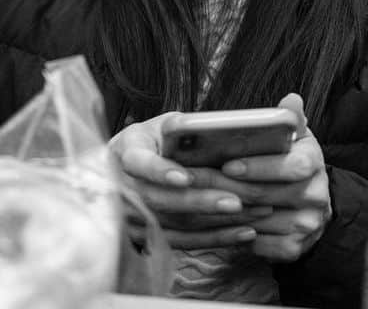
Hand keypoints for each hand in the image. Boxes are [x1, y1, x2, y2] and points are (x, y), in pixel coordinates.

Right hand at [109, 112, 271, 250]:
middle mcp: (124, 189)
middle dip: (202, 201)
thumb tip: (206, 126)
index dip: (161, 172)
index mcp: (126, 153)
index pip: (140, 164)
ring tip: (251, 213)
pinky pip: (184, 242)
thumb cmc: (149, 141)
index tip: (186, 177)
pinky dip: (217, 238)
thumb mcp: (158, 125)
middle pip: (164, 200)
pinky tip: (244, 232)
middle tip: (238, 200)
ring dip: (216, 221)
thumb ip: (179, 126)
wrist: (116, 172)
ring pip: (177, 224)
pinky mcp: (147, 238)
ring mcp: (132, 218)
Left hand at [191, 94, 331, 262]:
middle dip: (226, 186)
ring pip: (259, 220)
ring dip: (226, 211)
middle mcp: (315, 194)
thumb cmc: (293, 162)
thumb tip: (291, 100)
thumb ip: (291, 118)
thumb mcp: (297, 137)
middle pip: (267, 193)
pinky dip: (237, 235)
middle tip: (194, 179)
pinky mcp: (296, 248)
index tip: (228, 163)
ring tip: (196, 198)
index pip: (292, 165)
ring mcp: (307, 223)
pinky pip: (262, 245)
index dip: (259, 165)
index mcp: (314, 162)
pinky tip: (216, 222)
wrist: (313, 203)